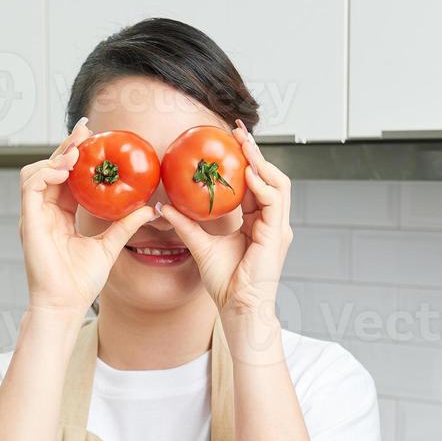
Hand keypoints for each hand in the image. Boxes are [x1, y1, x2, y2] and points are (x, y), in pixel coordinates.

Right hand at [19, 119, 154, 317]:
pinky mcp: (27, 221)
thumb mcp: (110, 246)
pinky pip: (30, 186)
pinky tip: (66, 170)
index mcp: (60, 215)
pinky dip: (46, 173)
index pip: (66, 177)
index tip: (94, 137)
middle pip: (50, 169)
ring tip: (77, 153)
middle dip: (66, 146)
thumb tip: (150, 209)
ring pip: (35, 172)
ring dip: (55, 158)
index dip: (76, 155)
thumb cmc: (82, 282)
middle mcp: (44, 212)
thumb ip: (125, 225)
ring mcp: (33, 216)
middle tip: (86, 130)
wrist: (66, 303)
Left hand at [159, 121, 292, 339]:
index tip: (230, 140)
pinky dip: (261, 185)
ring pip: (278, 183)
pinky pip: (273, 201)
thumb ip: (186, 225)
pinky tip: (247, 174)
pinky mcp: (276, 235)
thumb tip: (164, 207)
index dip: (245, 160)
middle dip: (256, 152)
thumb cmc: (226, 283)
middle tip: (238, 132)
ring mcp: (277, 227)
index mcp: (258, 221)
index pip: (254, 183)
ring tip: (244, 145)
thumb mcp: (200, 246)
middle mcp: (271, 221)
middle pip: (269, 177)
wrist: (238, 308)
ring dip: (261, 162)